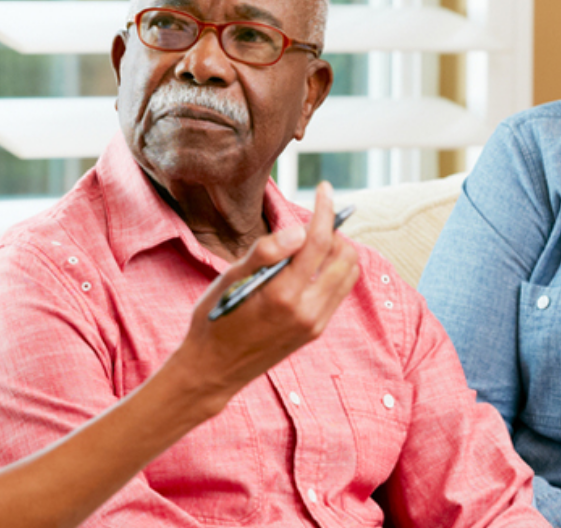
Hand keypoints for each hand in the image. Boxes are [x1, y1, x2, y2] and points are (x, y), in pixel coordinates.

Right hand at [171, 181, 361, 405]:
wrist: (213, 370)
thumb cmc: (214, 320)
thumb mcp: (229, 280)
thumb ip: (265, 252)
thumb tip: (298, 230)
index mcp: (283, 295)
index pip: (319, 242)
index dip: (325, 210)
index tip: (323, 189)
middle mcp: (307, 311)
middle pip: (344, 256)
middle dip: (333, 230)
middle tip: (311, 221)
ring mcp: (315, 324)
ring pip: (347, 274)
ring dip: (336, 251)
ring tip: (309, 244)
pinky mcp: (315, 331)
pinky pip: (338, 292)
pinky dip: (333, 271)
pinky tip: (308, 267)